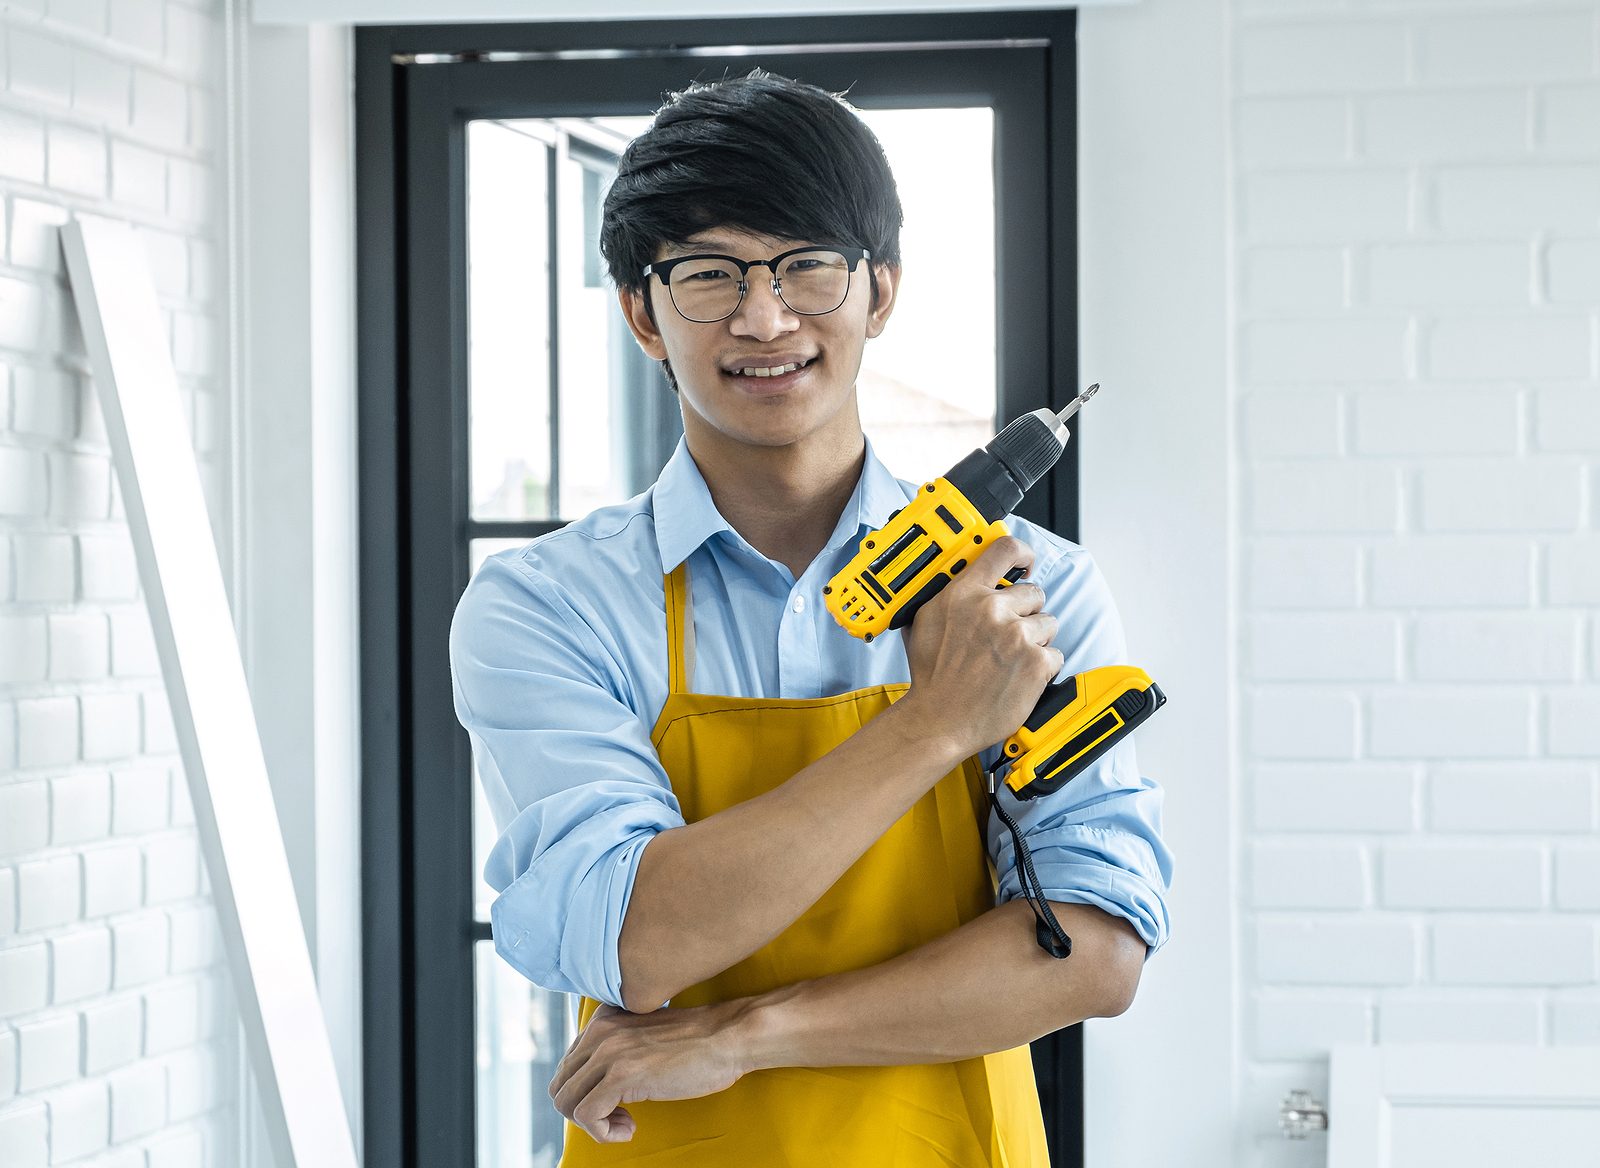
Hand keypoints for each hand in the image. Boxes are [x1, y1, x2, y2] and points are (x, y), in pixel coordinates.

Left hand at [549, 1001, 753, 1143]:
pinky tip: (631, 1127)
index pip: (567, 1068)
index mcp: (602, 1020)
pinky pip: (586, 1116)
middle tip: (619, 1116)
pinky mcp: (622, 1076)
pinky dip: (603, 1132)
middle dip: (584, 1110)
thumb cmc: (697, 1043)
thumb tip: (599, 1082)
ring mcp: (609, 1053)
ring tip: (625, 1123)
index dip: (587, 1093)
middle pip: (560, 1086)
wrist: (728, 1037)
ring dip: (593, 1124)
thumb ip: (619, 1048)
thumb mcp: (645, 1036)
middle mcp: (599, 1032)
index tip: (617, 1102)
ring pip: (566, 1102)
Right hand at [898, 536, 1062, 758]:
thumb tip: (958, 576)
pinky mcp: (1035, 662)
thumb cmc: (931, 678)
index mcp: (964, 593)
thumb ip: (948, 595)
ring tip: (1010, 661)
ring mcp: (1016, 635)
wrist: (939, 720)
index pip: (1004, 550)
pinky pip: (1056, 655)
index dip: (1022, 553)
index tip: (1025, 562)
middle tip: (1006, 637)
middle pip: (1034, 593)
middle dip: (1026, 614)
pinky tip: (1018, 677)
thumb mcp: (923, 623)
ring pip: (1048, 624)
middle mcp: (992, 609)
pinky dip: (1043, 668)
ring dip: (1035, 641)